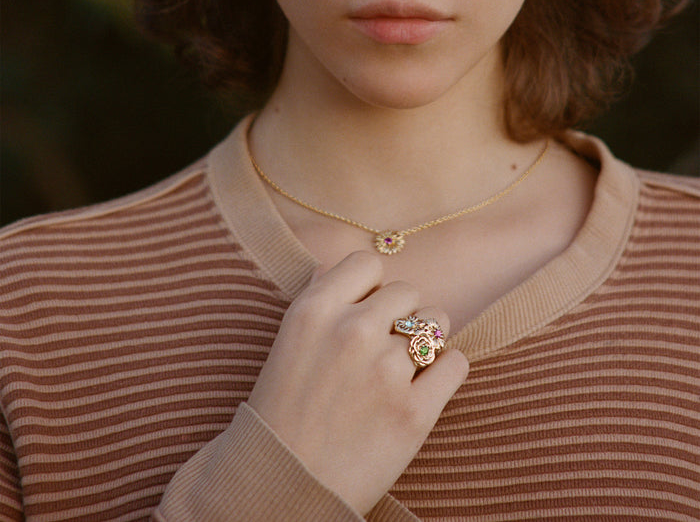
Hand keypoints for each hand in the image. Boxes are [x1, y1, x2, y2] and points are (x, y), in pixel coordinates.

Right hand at [247, 251, 468, 514]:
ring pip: (437, 324)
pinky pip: (455, 363)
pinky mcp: (415, 412)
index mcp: (314, 310)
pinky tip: (423, 389)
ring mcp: (385, 370)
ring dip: (425, 343)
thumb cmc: (283, 412)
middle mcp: (351, 331)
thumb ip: (317, 299)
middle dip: (402, 316)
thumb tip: (337, 270)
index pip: (367, 262)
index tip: (367, 310)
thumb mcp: (289, 342)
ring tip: (401, 371)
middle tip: (385, 348)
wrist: (283, 486)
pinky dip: (445, 374)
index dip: (372, 286)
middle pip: (407, 292)